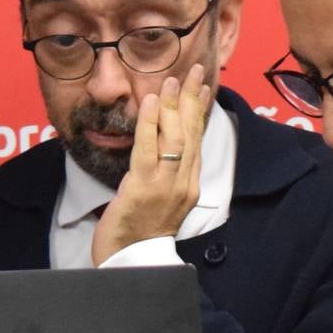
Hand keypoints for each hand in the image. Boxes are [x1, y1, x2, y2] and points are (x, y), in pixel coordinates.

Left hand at [92, 65, 214, 264]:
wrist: (129, 262)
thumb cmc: (139, 232)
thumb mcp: (160, 200)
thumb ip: (165, 173)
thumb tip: (160, 143)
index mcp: (188, 186)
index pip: (198, 141)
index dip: (200, 111)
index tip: (203, 87)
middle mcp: (183, 184)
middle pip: (191, 134)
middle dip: (192, 98)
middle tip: (193, 70)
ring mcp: (165, 186)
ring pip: (174, 138)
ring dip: (173, 105)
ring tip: (170, 80)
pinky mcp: (142, 188)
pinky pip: (148, 149)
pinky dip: (149, 123)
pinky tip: (150, 102)